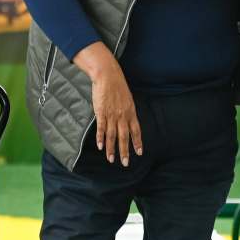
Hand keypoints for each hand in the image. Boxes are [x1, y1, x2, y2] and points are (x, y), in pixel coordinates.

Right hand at [73, 42, 142, 166]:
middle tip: (125, 163)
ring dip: (111, 149)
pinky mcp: (101, 112)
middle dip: (125, 151)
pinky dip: (100, 138)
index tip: (139, 153)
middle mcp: (123, 115)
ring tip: (111, 159)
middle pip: (124, 137)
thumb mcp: (127, 98)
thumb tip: (127, 120)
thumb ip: (127, 110)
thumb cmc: (118, 85)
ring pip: (112, 135)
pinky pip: (101, 128)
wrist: (108, 76)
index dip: (137, 142)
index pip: (136, 130)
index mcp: (131, 112)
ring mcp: (112, 115)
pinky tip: (100, 146)